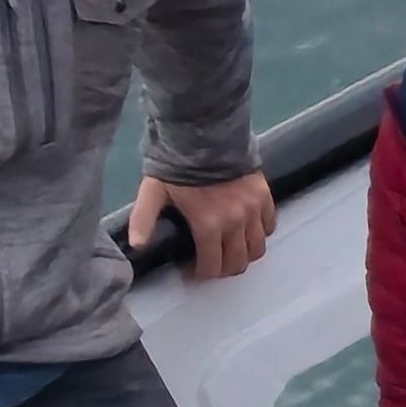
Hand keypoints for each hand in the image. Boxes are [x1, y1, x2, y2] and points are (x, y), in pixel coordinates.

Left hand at [132, 169, 275, 280]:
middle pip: (238, 262)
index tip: (194, 271)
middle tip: (213, 263)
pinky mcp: (264, 196)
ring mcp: (254, 210)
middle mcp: (236, 223)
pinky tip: (248, 228)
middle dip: (224, 269)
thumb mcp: (153, 191)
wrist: (206, 132)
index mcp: (208, 225)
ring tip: (231, 249)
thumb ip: (144, 219)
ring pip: (257, 248)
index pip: (212, 265)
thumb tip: (136, 245)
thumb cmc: (178, 165)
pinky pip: (269, 225)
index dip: (202, 274)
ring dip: (244, 254)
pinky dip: (260, 232)